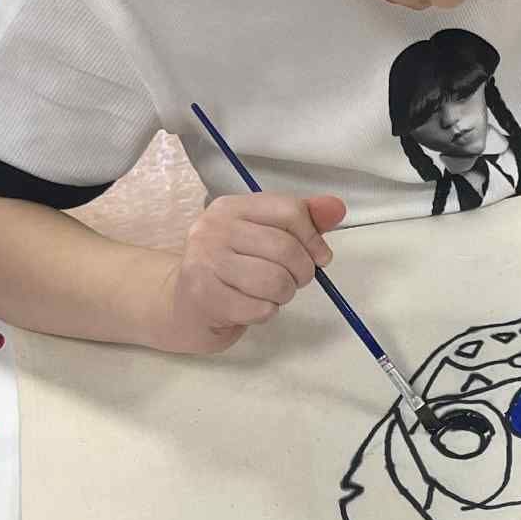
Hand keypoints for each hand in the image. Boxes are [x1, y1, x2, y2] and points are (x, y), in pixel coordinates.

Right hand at [152, 192, 343, 353]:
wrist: (184, 305)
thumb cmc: (233, 268)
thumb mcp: (265, 236)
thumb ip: (303, 221)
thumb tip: (336, 208)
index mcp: (231, 207)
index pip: (290, 211)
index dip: (314, 238)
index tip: (319, 256)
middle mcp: (213, 229)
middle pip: (285, 248)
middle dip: (302, 272)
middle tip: (294, 280)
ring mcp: (205, 262)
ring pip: (275, 281)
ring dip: (284, 294)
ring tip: (272, 293)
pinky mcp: (204, 296)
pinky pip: (261, 308)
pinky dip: (267, 312)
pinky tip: (252, 306)